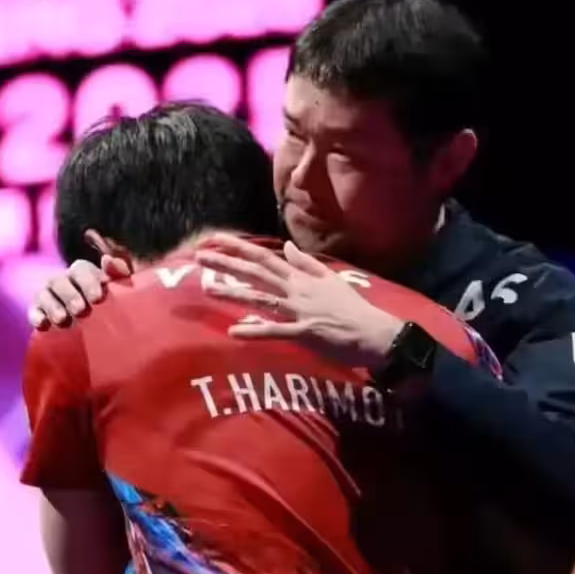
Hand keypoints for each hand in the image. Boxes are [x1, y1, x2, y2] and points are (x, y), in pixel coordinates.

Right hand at [27, 255, 132, 328]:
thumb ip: (120, 273)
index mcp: (85, 274)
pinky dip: (36, 316)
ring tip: (62, 320)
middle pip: (61, 281)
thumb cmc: (116, 306)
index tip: (97, 298)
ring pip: (44, 294)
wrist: (104, 331)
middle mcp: (65, 282)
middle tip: (81, 311)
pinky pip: (34, 311)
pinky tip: (42, 325)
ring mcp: (50, 296)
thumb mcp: (124, 290)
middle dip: (70, 295)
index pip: (81, 269)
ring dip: (52, 306)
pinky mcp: (40, 313)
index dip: (88, 281)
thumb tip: (108, 260)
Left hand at [194, 234, 404, 368]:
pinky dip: (255, 331)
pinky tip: (234, 331)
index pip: (264, 257)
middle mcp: (296, 290)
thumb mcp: (330, 279)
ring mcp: (299, 311)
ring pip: (261, 299)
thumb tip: (288, 247)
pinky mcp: (305, 333)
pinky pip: (276, 332)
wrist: (374, 332)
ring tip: (209, 289)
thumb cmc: (352, 309)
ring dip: (235, 293)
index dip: (238, 248)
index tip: (215, 240)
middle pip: (257, 273)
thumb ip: (306, 263)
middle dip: (227, 264)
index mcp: (301, 278)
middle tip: (200, 257)